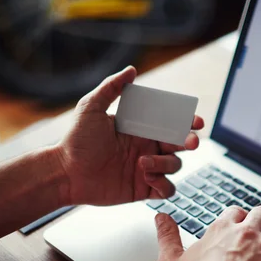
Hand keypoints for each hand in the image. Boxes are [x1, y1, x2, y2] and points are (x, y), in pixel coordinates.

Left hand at [55, 66, 204, 205]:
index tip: (196, 122)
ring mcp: (147, 168)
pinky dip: (164, 185)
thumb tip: (131, 70)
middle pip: (180, 144)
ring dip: (165, 164)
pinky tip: (147, 179)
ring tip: (142, 164)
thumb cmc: (76, 141)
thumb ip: (112, 88)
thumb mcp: (91, 107)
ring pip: (175, 166)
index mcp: (140, 128)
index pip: (171, 123)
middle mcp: (147, 147)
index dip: (187, 122)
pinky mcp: (143, 188)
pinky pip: (167, 189)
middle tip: (190, 142)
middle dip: (189, 142)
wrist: (65, 173)